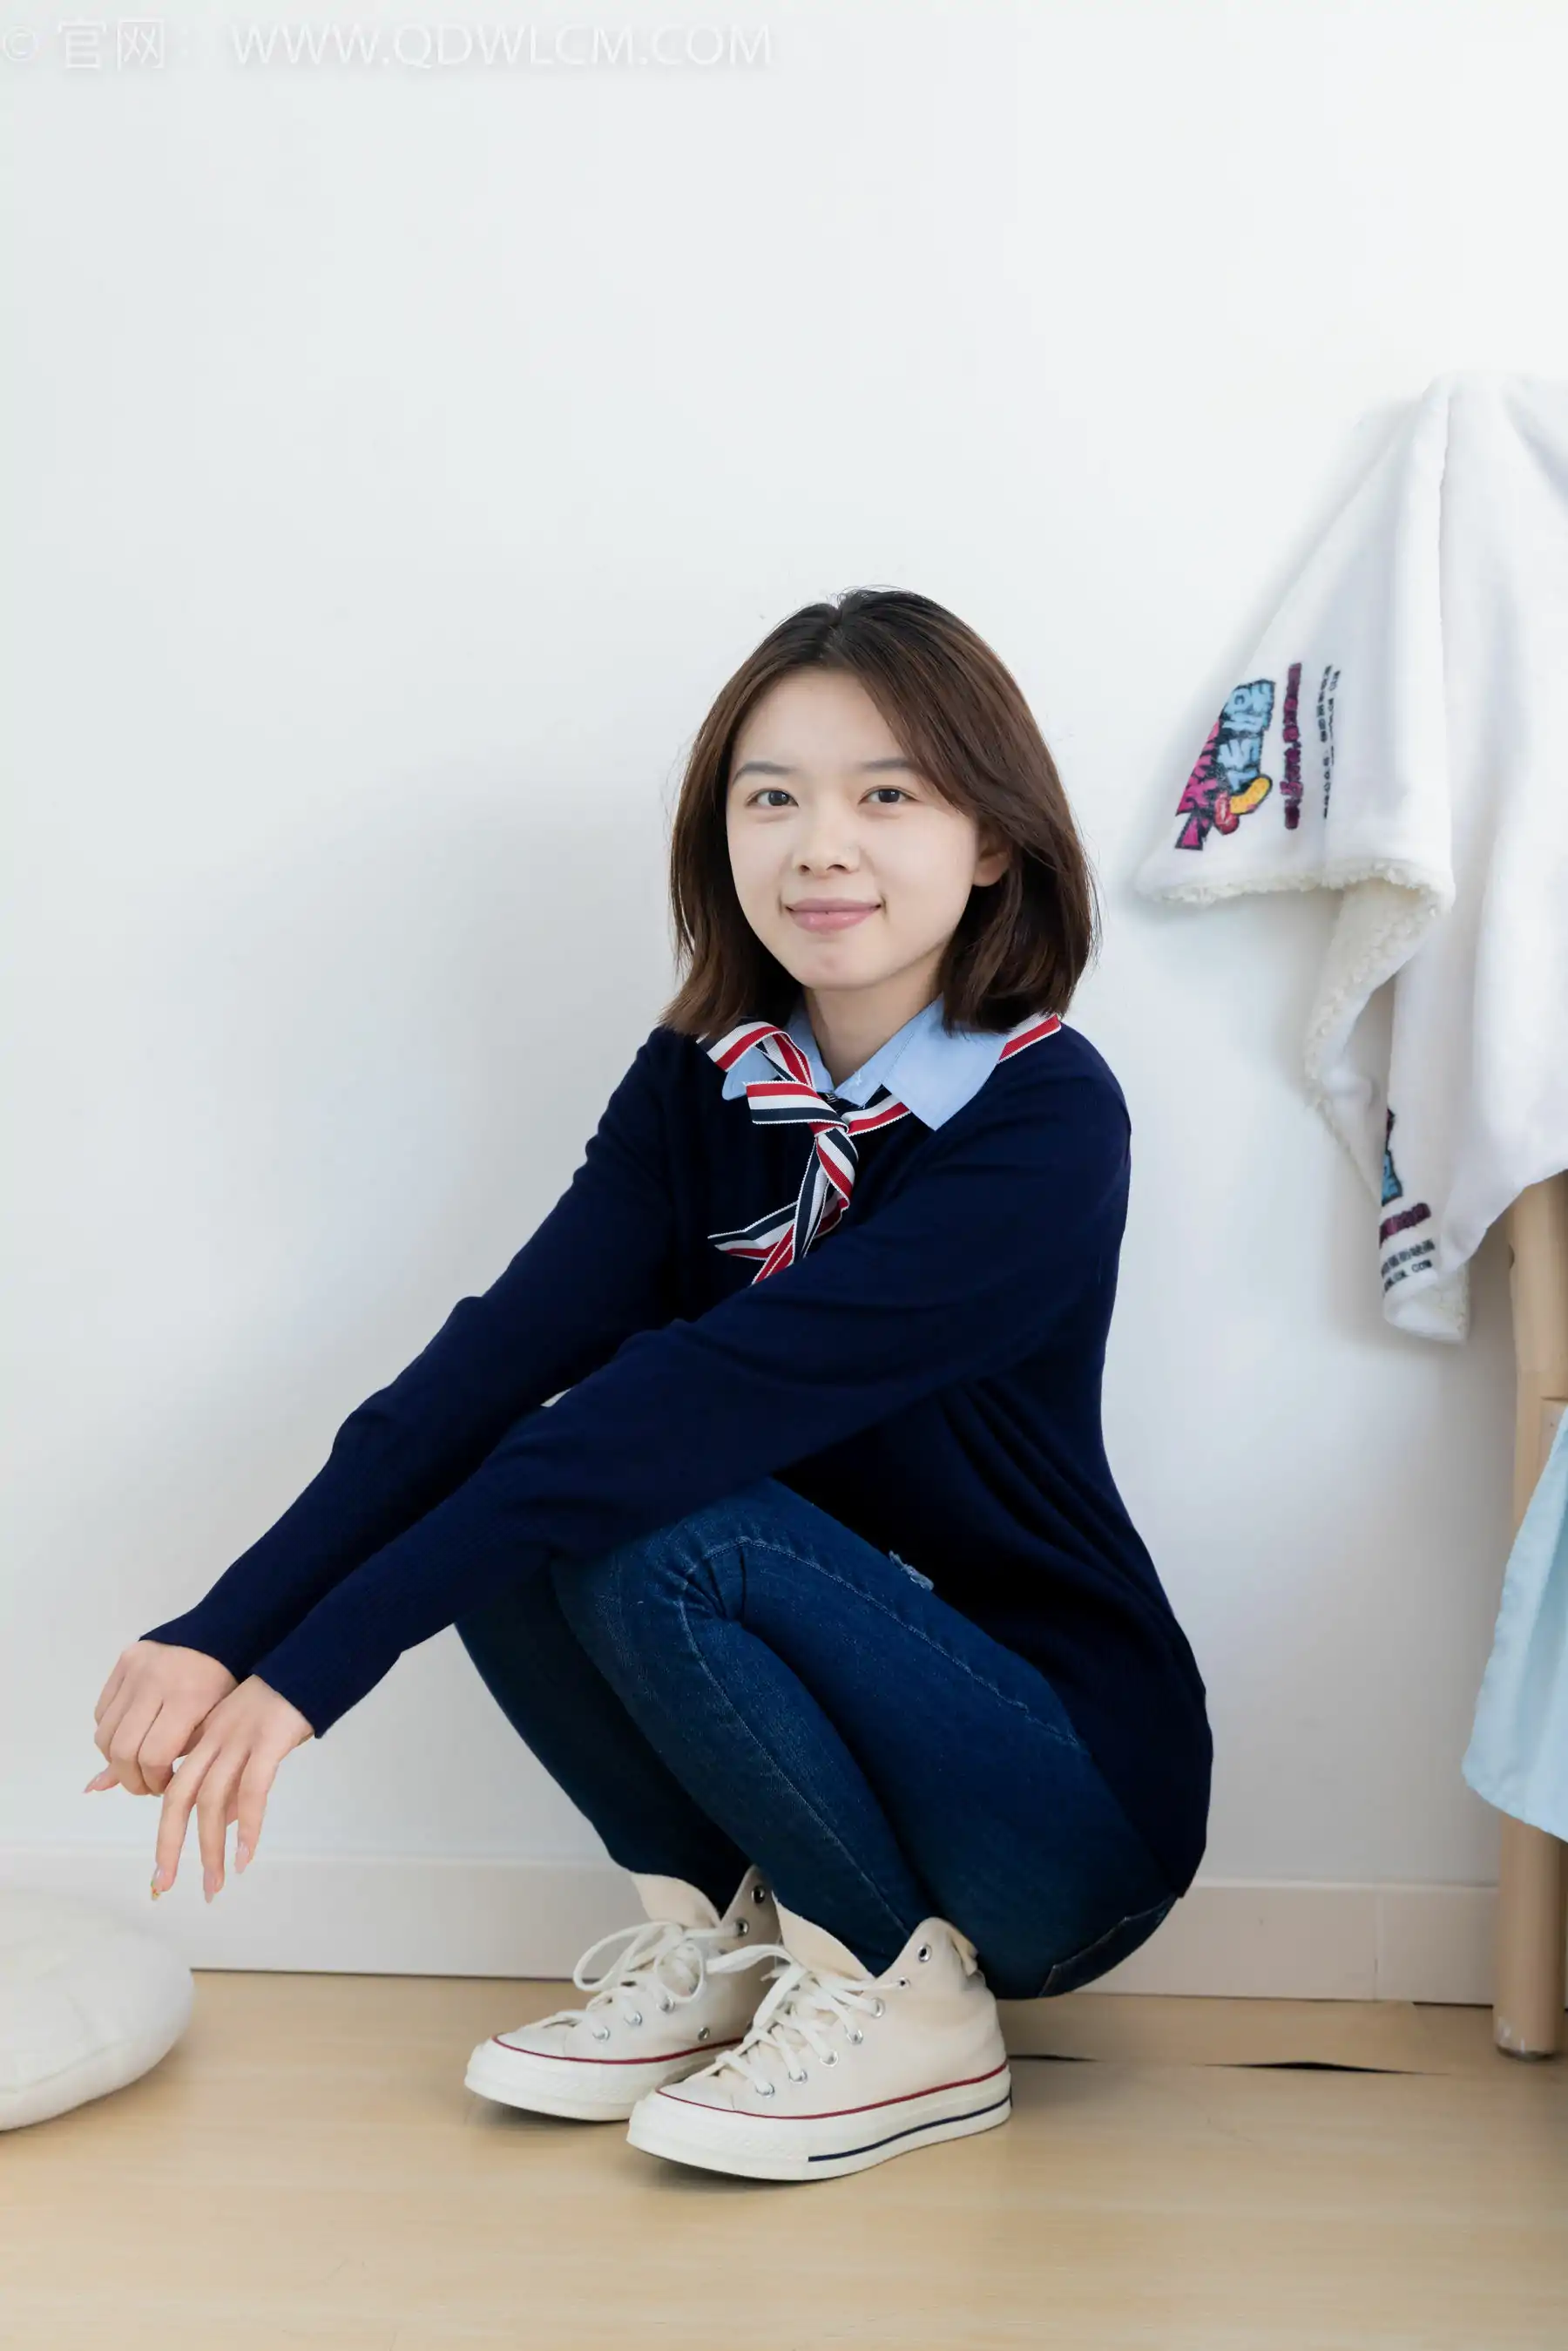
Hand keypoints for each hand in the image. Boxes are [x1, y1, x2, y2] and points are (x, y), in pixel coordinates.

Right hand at [90, 1639, 237, 1796]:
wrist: (220, 1638)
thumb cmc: (223, 1690)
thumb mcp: (208, 1728)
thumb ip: (167, 1760)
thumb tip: (101, 1788)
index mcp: (188, 1699)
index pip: (154, 1757)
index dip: (154, 1782)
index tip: (164, 1787)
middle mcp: (156, 1682)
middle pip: (124, 1750)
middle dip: (131, 1779)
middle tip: (146, 1783)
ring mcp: (136, 1670)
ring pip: (105, 1734)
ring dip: (116, 1760)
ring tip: (137, 1763)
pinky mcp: (123, 1662)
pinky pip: (101, 1712)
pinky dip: (111, 1735)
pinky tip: (131, 1738)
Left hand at [149, 1675, 314, 1901]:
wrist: (307, 1666)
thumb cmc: (280, 1706)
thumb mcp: (245, 1740)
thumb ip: (228, 1779)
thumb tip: (220, 1825)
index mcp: (203, 1740)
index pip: (173, 1792)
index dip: (165, 1834)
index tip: (162, 1874)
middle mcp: (213, 1740)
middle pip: (179, 1798)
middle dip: (169, 1846)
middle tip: (164, 1887)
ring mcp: (239, 1739)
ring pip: (212, 1799)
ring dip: (211, 1847)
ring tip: (216, 1883)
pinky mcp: (269, 1739)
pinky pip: (253, 1788)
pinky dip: (247, 1824)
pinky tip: (246, 1853)